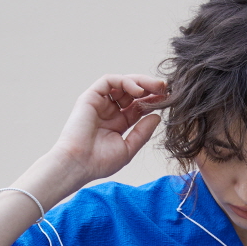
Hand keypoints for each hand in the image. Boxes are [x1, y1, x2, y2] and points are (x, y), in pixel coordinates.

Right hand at [51, 74, 168, 185]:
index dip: (153, 101)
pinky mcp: (90, 96)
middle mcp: (109, 110)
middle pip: (132, 92)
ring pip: (123, 83)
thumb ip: (143, 132)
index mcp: (118, 123)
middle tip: (165, 88)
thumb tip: (157, 116)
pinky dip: (125, 81)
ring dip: (141, 82)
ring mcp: (100, 102)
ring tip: (156, 87)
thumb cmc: (99, 162)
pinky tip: (138, 91)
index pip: (138, 106)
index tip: (168, 99)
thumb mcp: (128, 148)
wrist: (78, 164)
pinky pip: (110, 81)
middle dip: (150, 88)